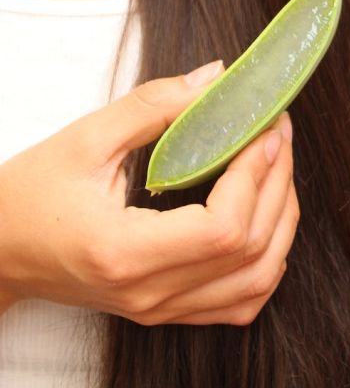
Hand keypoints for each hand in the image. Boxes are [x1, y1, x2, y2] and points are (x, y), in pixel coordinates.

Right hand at [0, 61, 298, 325]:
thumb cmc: (30, 193)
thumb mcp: (84, 137)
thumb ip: (154, 105)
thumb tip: (219, 77)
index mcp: (124, 251)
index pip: (223, 229)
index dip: (257, 174)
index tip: (264, 127)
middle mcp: (148, 292)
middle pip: (251, 253)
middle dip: (278, 184)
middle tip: (277, 131)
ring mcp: (157, 307)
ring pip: (255, 283)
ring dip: (281, 222)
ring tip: (276, 166)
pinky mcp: (163, 309)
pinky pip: (238, 302)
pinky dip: (266, 260)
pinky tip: (265, 217)